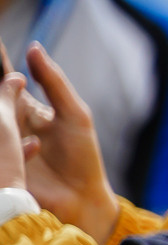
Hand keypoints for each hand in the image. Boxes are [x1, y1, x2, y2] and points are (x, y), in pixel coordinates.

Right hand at [13, 46, 117, 239]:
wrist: (83, 196)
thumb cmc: (81, 155)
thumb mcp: (74, 114)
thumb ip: (53, 82)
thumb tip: (33, 47)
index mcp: (24, 108)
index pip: (3, 79)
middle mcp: (6, 124)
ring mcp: (1, 145)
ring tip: (8, 106)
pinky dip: (4, 138)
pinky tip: (33, 142)